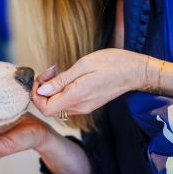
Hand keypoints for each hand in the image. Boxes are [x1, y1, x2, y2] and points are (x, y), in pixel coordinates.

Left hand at [32, 49, 147, 116]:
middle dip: (42, 90)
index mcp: (77, 97)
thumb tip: (41, 90)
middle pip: (49, 108)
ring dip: (51, 90)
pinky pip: (67, 102)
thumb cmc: (112, 63)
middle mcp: (79, 107)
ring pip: (57, 105)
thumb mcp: (83, 65)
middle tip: (50, 71)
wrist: (135, 71)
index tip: (40, 79)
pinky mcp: (87, 104)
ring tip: (58, 72)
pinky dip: (61, 92)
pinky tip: (67, 78)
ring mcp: (84, 107)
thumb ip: (61, 81)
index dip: (37, 96)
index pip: (46, 109)